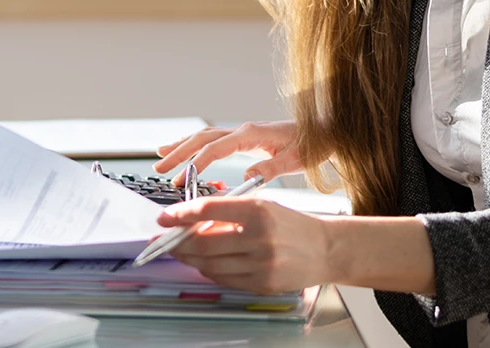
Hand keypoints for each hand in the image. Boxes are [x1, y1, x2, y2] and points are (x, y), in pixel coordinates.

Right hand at [153, 121, 302, 184]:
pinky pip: (212, 139)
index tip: (181, 177)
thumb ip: (271, 167)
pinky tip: (185, 150)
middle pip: (202, 139)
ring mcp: (242, 132)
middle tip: (159, 168)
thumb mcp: (296, 160)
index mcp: (251, 134)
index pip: (216, 148)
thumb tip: (246, 177)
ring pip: (204, 136)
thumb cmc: (313, 145)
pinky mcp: (244, 137)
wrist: (325, 130)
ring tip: (160, 156)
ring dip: (182, 146)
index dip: (196, 162)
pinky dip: (195, 144)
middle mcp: (243, 130)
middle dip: (179, 153)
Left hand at [156, 196, 334, 294]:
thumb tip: (192, 219)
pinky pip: (225, 279)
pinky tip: (205, 262)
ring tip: (182, 250)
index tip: (166, 218)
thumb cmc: (291, 224)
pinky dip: (209, 270)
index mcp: (258, 212)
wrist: (325, 248)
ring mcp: (261, 265)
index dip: (181, 214)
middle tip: (165, 239)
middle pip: (204, 243)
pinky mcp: (262, 284)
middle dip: (178, 242)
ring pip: (210, 264)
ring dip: (190, 258)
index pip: (208, 211)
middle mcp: (259, 239)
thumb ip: (229, 212)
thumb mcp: (262, 206)